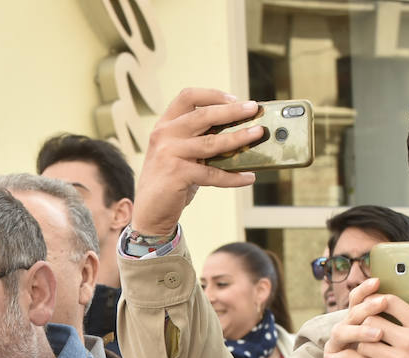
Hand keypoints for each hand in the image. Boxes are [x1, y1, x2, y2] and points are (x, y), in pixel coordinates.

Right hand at [132, 89, 263, 234]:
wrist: (150, 213)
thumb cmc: (170, 181)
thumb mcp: (179, 154)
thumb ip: (199, 139)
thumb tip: (238, 131)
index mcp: (165, 125)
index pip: (187, 97)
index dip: (213, 95)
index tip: (234, 99)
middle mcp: (164, 135)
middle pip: (203, 115)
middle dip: (233, 111)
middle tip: (254, 109)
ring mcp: (169, 154)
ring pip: (211, 142)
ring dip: (239, 138)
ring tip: (258, 134)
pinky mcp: (177, 174)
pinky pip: (213, 173)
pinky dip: (233, 177)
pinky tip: (248, 178)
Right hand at [316, 276, 383, 357]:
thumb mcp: (391, 348)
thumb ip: (402, 328)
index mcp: (358, 323)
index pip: (359, 299)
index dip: (366, 289)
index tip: (379, 281)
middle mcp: (344, 330)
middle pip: (351, 311)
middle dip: (366, 306)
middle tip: (383, 302)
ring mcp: (336, 347)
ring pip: (342, 331)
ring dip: (360, 330)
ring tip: (379, 333)